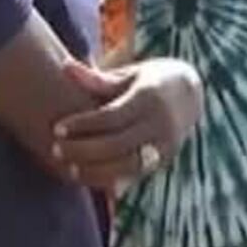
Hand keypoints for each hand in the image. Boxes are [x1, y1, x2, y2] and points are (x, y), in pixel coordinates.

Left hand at [52, 58, 203, 189]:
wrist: (190, 96)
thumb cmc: (149, 81)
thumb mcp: (128, 74)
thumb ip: (97, 78)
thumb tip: (64, 66)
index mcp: (149, 97)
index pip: (111, 116)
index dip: (83, 124)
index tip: (57, 127)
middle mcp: (159, 123)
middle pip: (116, 144)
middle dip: (83, 150)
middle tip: (56, 149)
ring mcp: (164, 145)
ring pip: (126, 166)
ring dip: (95, 171)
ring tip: (69, 169)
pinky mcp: (163, 160)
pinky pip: (135, 176)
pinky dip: (111, 180)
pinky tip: (88, 179)